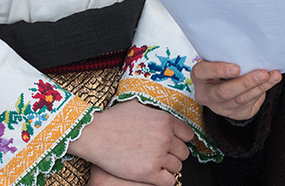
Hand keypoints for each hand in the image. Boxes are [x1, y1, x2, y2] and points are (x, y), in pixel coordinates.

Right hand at [69, 100, 191, 185]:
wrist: (96, 134)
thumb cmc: (113, 119)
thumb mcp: (139, 106)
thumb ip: (156, 111)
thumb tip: (162, 111)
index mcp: (166, 120)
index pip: (188, 135)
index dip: (180, 140)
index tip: (174, 144)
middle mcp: (165, 137)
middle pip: (184, 152)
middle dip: (174, 155)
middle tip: (163, 156)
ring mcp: (158, 155)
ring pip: (177, 167)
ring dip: (168, 168)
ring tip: (156, 165)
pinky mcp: (149, 172)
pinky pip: (169, 181)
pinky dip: (165, 180)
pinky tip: (156, 176)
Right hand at [193, 60, 279, 120]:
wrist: (224, 84)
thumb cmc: (223, 66)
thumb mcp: (219, 58)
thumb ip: (227, 55)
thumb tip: (249, 47)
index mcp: (199, 77)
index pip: (203, 72)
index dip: (219, 70)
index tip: (237, 68)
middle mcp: (207, 95)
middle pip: (225, 92)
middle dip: (246, 83)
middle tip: (263, 73)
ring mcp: (220, 107)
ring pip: (240, 100)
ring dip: (260, 87)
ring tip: (273, 76)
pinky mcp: (235, 114)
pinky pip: (250, 104)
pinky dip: (262, 92)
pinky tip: (271, 82)